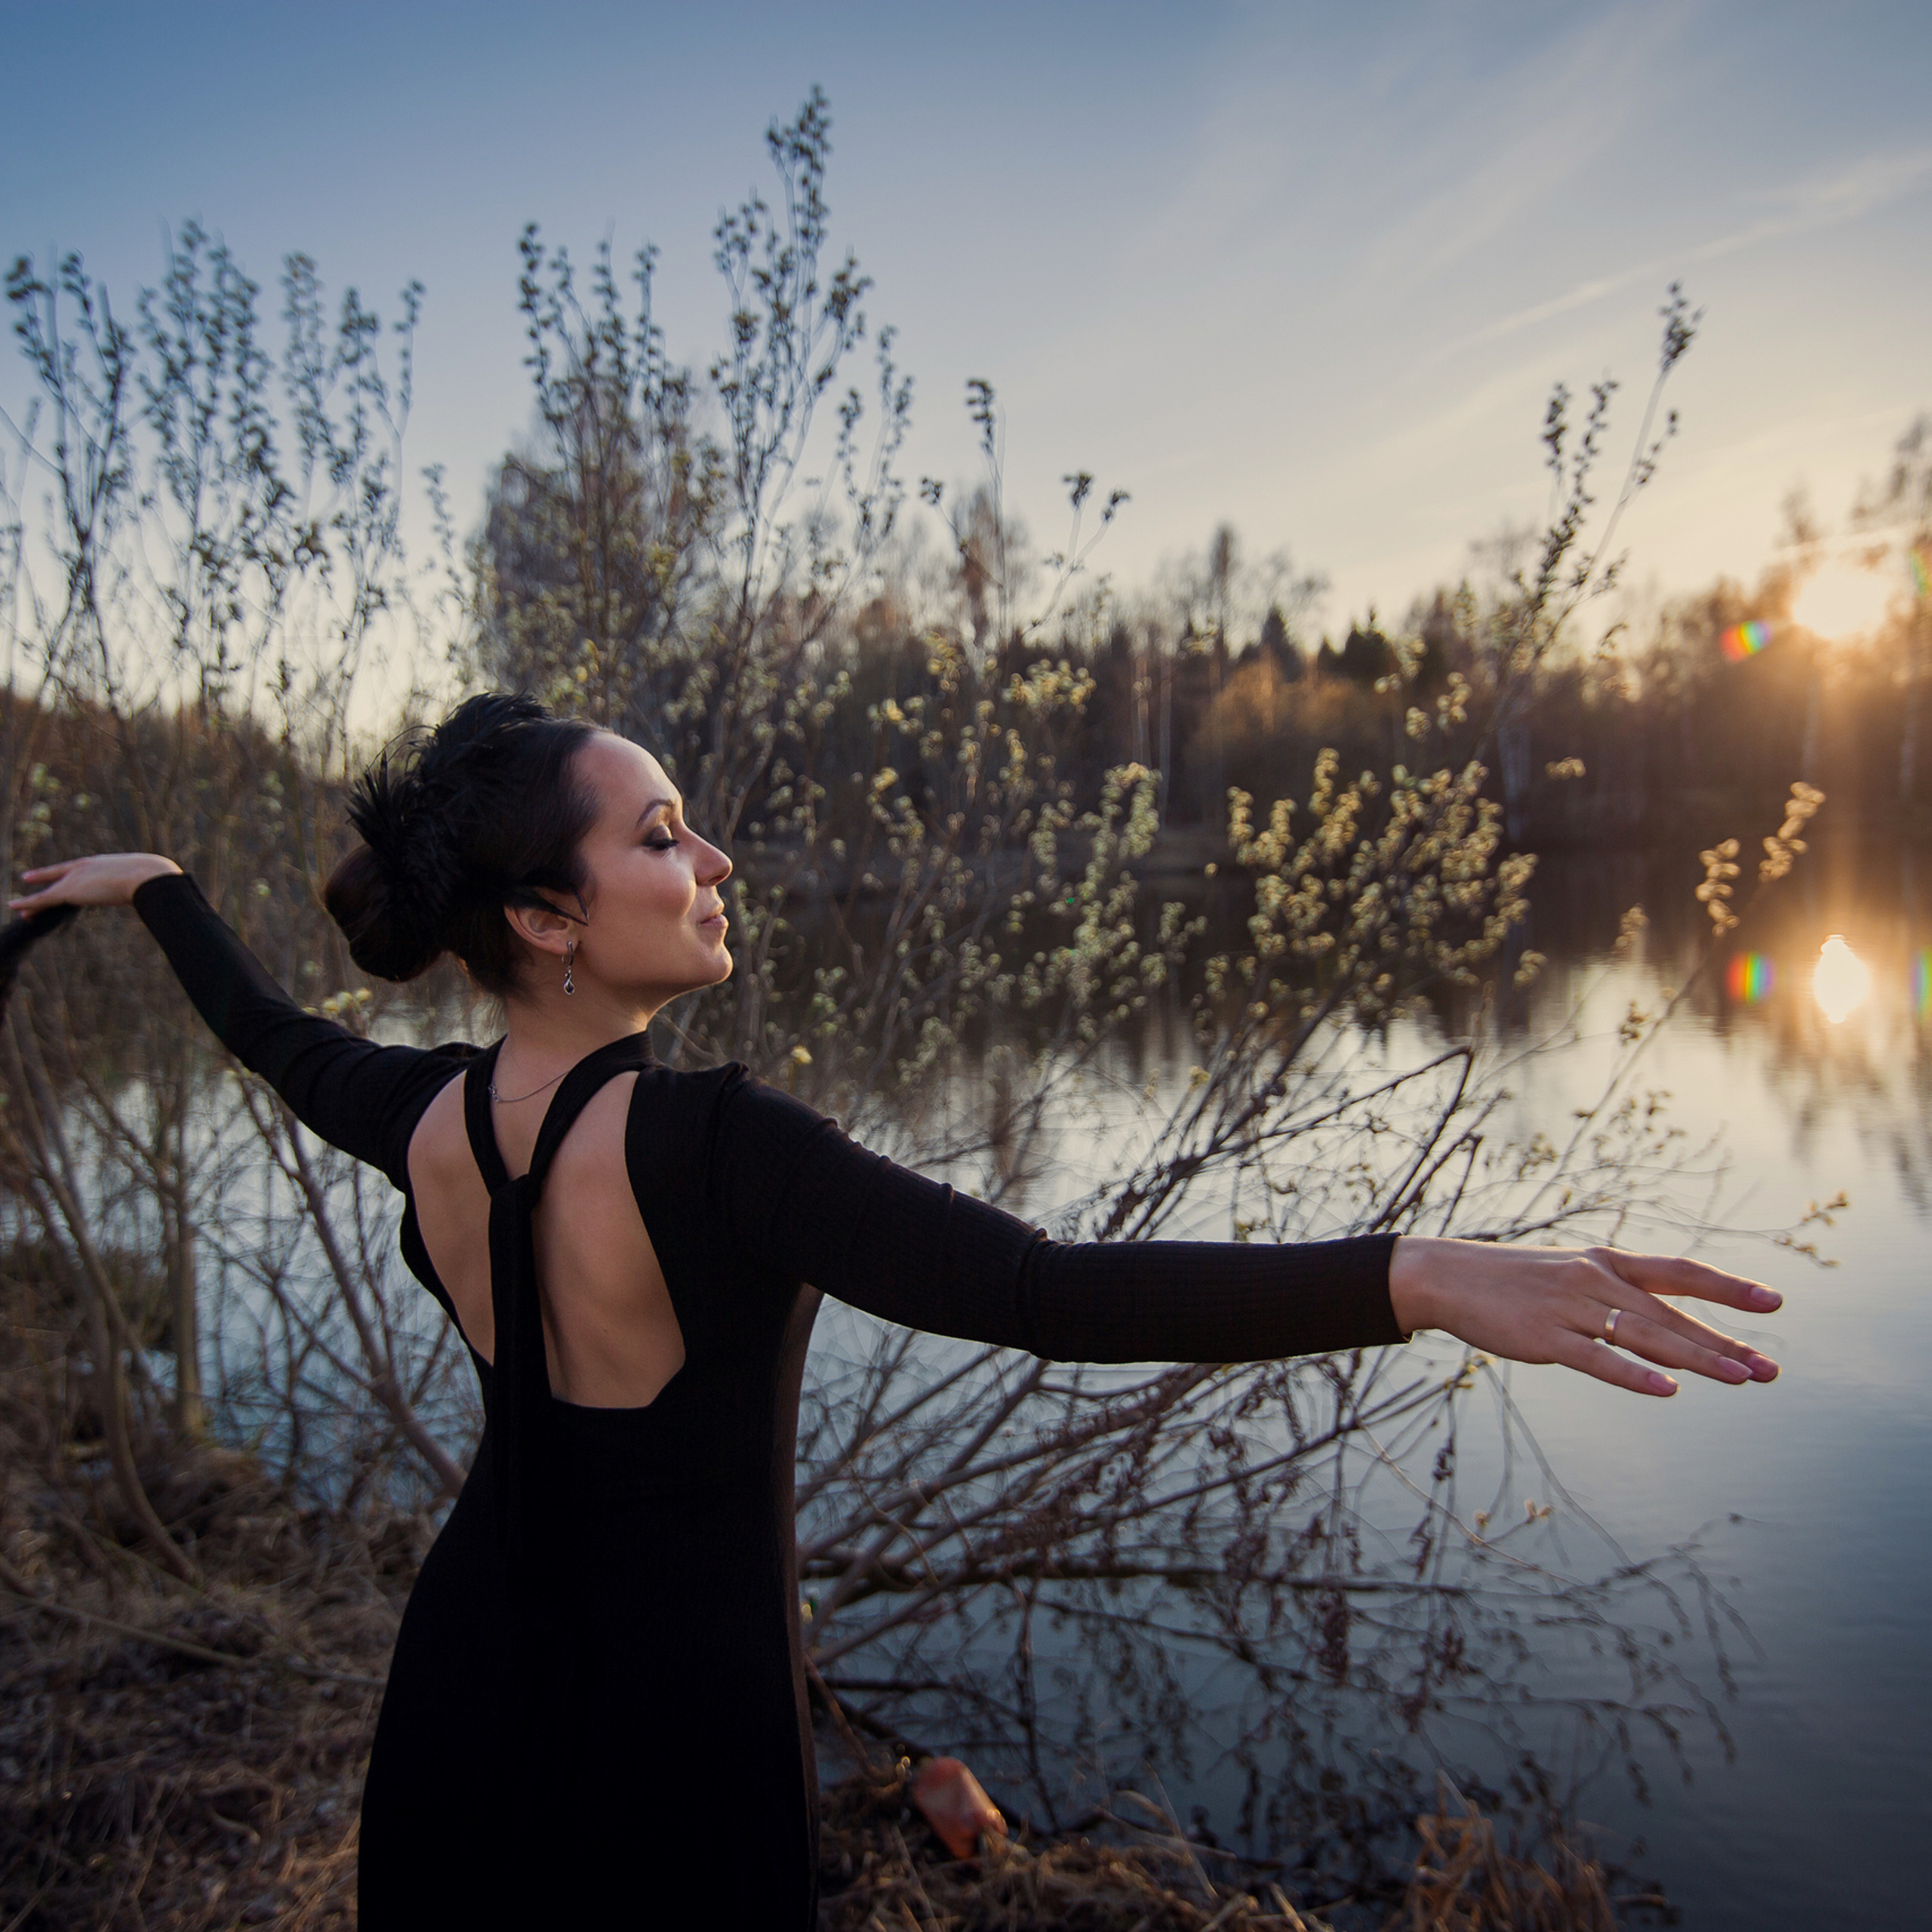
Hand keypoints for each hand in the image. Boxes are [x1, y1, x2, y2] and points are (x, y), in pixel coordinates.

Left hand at [9, 853, 180, 913]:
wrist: (148, 875)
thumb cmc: (156, 878)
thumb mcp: (151, 881)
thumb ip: (152, 889)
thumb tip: (171, 898)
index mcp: (104, 862)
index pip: (81, 867)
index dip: (70, 871)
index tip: (61, 873)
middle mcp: (85, 866)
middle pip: (59, 874)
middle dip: (45, 878)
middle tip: (29, 878)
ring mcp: (76, 877)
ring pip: (49, 890)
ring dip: (34, 901)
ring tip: (18, 907)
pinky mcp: (68, 891)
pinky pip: (42, 900)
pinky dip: (27, 904)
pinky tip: (14, 907)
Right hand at [1389, 1235, 1780, 1396]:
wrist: (1447, 1276)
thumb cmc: (1513, 1281)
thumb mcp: (1569, 1276)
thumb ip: (1615, 1298)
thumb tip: (1664, 1333)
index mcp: (1605, 1263)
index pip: (1679, 1271)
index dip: (1727, 1287)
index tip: (1774, 1302)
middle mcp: (1595, 1281)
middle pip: (1672, 1314)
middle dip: (1725, 1342)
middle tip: (1770, 1369)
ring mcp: (1570, 1309)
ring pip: (1645, 1336)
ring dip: (1697, 1358)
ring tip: (1740, 1378)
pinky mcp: (1545, 1339)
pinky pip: (1598, 1359)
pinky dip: (1634, 1374)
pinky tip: (1667, 1389)